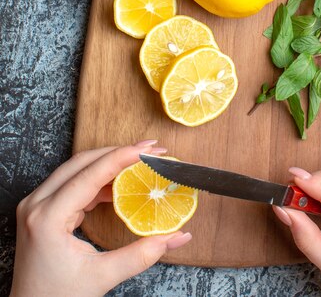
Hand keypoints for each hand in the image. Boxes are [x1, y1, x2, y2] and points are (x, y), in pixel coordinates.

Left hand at [10, 141, 191, 296]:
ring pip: (77, 169)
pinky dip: (98, 180)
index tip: (148, 149)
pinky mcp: (42, 209)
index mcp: (47, 218)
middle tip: (150, 150)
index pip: (90, 174)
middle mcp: (37, 204)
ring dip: (109, 163)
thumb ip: (142, 254)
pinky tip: (120, 184)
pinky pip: (73, 182)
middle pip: (82, 162)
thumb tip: (177, 236)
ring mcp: (36, 204)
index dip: (122, 157)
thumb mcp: (102, 277)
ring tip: (139, 162)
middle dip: (118, 152)